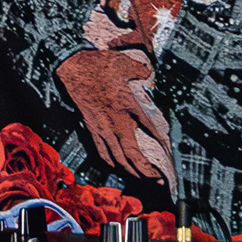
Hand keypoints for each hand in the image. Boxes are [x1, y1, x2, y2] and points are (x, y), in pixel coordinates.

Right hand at [56, 46, 173, 183]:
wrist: (72, 68)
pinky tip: (117, 166)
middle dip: (145, 170)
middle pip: (132, 154)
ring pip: (117, 158)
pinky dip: (111, 163)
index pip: (149, 128)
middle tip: (157, 179)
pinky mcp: (91, 129)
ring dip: (130, 171)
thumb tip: (148, 72)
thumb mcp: (124, 62)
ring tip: (141, 178)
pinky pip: (102, 152)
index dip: (161, 141)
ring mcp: (102, 128)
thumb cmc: (97, 65)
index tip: (170, 150)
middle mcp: (115, 121)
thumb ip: (140, 69)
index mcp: (127, 105)